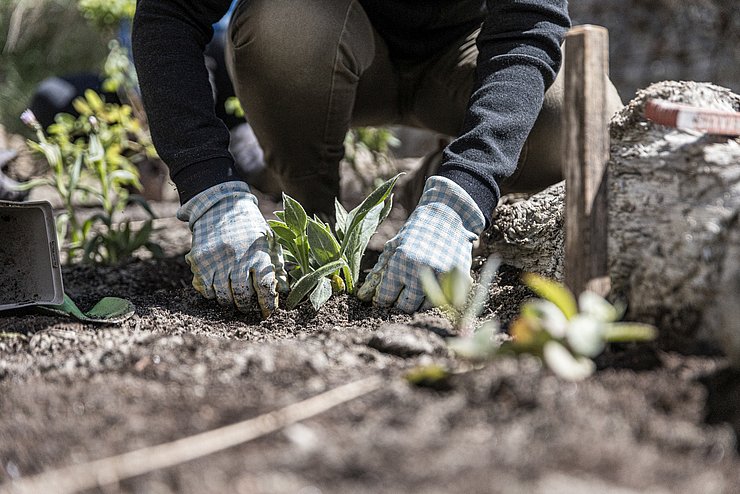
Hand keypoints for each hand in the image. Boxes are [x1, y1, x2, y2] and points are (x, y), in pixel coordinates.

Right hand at [177, 181, 283, 316]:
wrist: (222, 206)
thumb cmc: (251, 227)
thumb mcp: (269, 242)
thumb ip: (277, 266)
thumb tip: (286, 291)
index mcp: (258, 253)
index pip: (264, 287)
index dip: (267, 304)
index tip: (268, 312)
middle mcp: (238, 257)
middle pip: (242, 295)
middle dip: (247, 306)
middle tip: (249, 307)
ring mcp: (217, 258)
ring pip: (223, 295)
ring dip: (230, 302)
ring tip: (235, 299)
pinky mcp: (200, 259)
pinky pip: (206, 289)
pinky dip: (213, 294)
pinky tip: (219, 290)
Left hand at [357, 176, 484, 311]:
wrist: (448, 215)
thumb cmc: (415, 232)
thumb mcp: (393, 247)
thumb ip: (378, 273)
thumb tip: (362, 297)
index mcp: (401, 262)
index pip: (385, 297)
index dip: (383, 299)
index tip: (386, 295)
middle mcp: (421, 270)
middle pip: (404, 307)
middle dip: (400, 302)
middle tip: (403, 291)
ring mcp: (442, 276)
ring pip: (424, 307)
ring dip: (419, 301)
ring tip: (420, 285)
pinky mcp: (460, 279)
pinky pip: (444, 302)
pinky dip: (439, 297)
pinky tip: (436, 284)